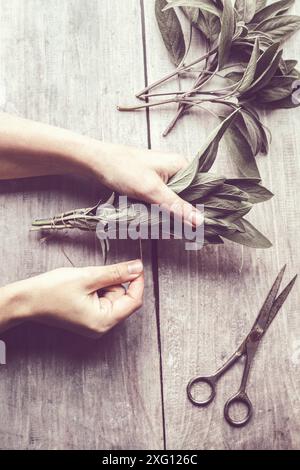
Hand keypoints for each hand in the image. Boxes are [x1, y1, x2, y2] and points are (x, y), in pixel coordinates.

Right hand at [0, 260, 143, 337]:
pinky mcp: (89, 317)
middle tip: (93, 278)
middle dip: (112, 282)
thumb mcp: (88, 277)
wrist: (27, 300)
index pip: (134, 301)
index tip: (136, 266)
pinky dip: (96, 289)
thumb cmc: (52, 291)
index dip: (137, 282)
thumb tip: (137, 268)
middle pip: (123, 298)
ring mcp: (95, 323)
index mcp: (103, 321)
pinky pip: (102, 299)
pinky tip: (82, 288)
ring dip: (103, 284)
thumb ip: (116, 273)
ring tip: (83, 284)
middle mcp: (101, 326)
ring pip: (112, 296)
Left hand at [86, 142, 202, 226]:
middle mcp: (175, 169)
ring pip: (174, 200)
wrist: (97, 162)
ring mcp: (163, 176)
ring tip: (167, 228)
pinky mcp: (151, 182)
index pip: (202, 188)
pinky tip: (157, 220)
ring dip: (170, 213)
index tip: (199, 226)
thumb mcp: (152, 190)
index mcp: (181, 165)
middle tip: (180, 230)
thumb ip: (176, 206)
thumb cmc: (124, 169)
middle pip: (188, 196)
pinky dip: (160, 210)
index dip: (202, 207)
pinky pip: (162, 199)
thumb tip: (199, 220)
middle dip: (184, 213)